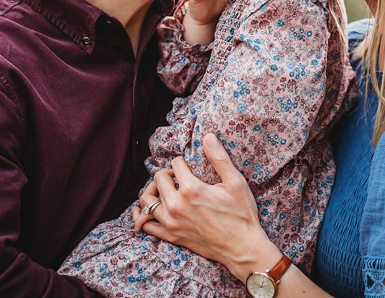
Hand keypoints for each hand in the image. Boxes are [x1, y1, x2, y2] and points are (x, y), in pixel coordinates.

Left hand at [132, 134, 279, 282]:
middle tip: (178, 177)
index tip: (190, 167)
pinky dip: (141, 216)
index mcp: (192, 189)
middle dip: (167, 173)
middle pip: (158, 178)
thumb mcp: (236, 182)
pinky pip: (147, 225)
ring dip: (153, 190)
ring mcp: (171, 223)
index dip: (183, 162)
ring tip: (165, 190)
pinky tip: (144, 210)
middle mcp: (177, 206)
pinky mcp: (171, 237)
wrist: (242, 248)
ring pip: (147, 199)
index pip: (175, 164)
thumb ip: (219, 158)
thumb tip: (208, 136)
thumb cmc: (242, 215)